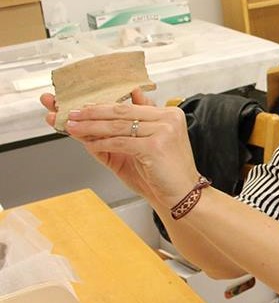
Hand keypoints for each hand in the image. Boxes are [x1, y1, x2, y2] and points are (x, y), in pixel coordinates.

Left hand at [39, 89, 181, 203]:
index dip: (103, 106)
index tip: (83, 107)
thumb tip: (100, 118)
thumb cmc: (164, 174)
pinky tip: (89, 144)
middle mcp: (169, 117)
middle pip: (123, 111)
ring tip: (74, 127)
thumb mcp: (145, 146)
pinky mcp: (156, 146)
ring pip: (119, 126)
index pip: (129, 106)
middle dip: (93, 113)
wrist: (182, 196)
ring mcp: (164, 130)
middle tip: (72, 114)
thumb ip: (128, 128)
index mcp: (168, 113)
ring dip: (92, 127)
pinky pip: (121, 142)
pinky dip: (102, 143)